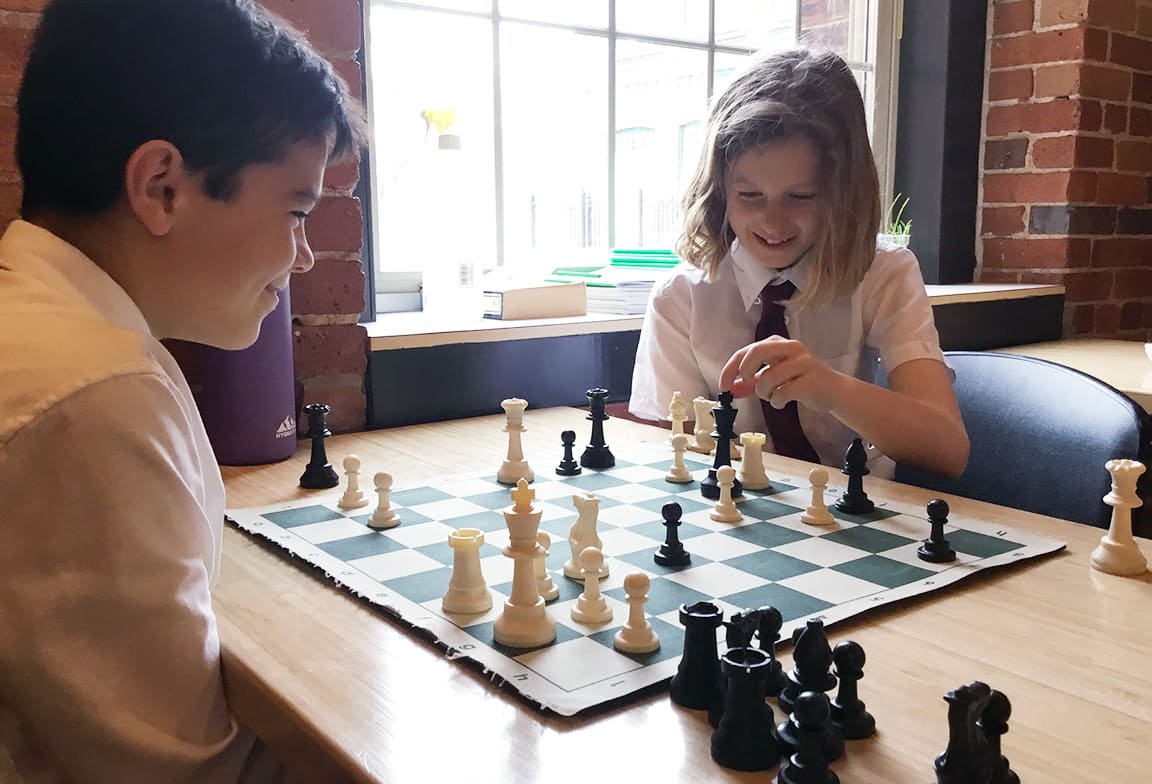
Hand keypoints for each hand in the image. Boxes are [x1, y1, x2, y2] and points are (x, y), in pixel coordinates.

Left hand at [718, 336, 847, 413]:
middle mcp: (790, 347)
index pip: (746, 350)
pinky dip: (777, 401)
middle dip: (745, 369)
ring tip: (771, 396)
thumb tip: (730, 390)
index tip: (723, 386)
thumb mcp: (772, 380)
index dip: (731, 369)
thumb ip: (750, 384)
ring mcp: (803, 362)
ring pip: (769, 376)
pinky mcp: (812, 378)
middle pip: (757, 350)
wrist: (833, 391)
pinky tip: (782, 402)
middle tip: (745, 384)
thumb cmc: (799, 382)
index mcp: (777, 343)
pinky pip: (784, 392)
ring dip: (764, 393)